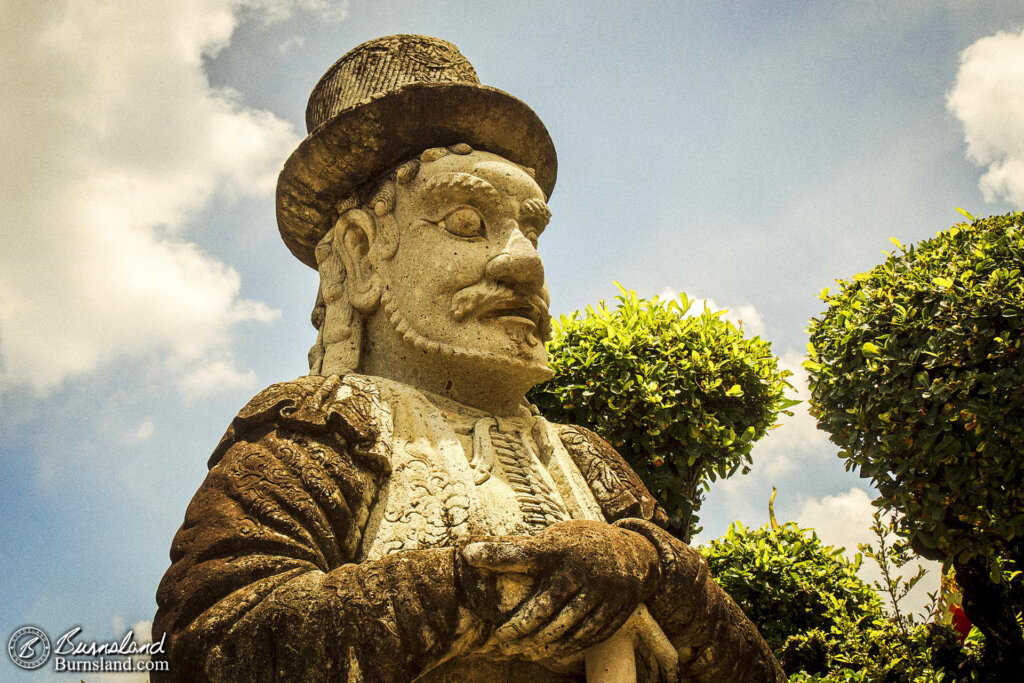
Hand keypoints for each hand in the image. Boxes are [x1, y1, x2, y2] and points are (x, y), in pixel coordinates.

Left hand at [457, 520, 659, 660]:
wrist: (637, 552)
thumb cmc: (582, 546)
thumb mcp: (556, 540)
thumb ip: (521, 551)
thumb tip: (470, 551)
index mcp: (561, 549)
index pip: (522, 554)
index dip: (494, 555)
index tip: (467, 555)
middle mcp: (582, 570)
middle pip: (544, 609)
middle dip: (519, 628)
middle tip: (502, 640)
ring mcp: (604, 591)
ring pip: (567, 628)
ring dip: (543, 643)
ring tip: (524, 649)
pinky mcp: (618, 609)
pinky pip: (590, 636)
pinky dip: (569, 646)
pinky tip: (553, 650)